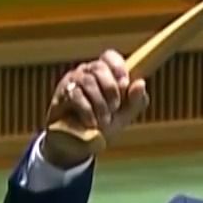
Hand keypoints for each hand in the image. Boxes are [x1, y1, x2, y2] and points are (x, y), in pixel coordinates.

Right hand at [41, 50, 149, 166]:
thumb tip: (140, 83)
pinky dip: (87, 111)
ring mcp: (72, 82)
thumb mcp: (125, 115)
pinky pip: (75, 95)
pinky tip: (91, 123)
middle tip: (115, 108)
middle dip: (111, 89)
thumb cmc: (102, 125)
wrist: (78, 146)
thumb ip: (136, 100)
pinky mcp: (61, 95)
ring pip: (88, 81)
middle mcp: (86, 73)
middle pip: (99, 67)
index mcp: (104, 74)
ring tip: (104, 121)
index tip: (124, 84)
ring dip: (100, 104)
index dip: (118, 67)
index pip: (109, 56)